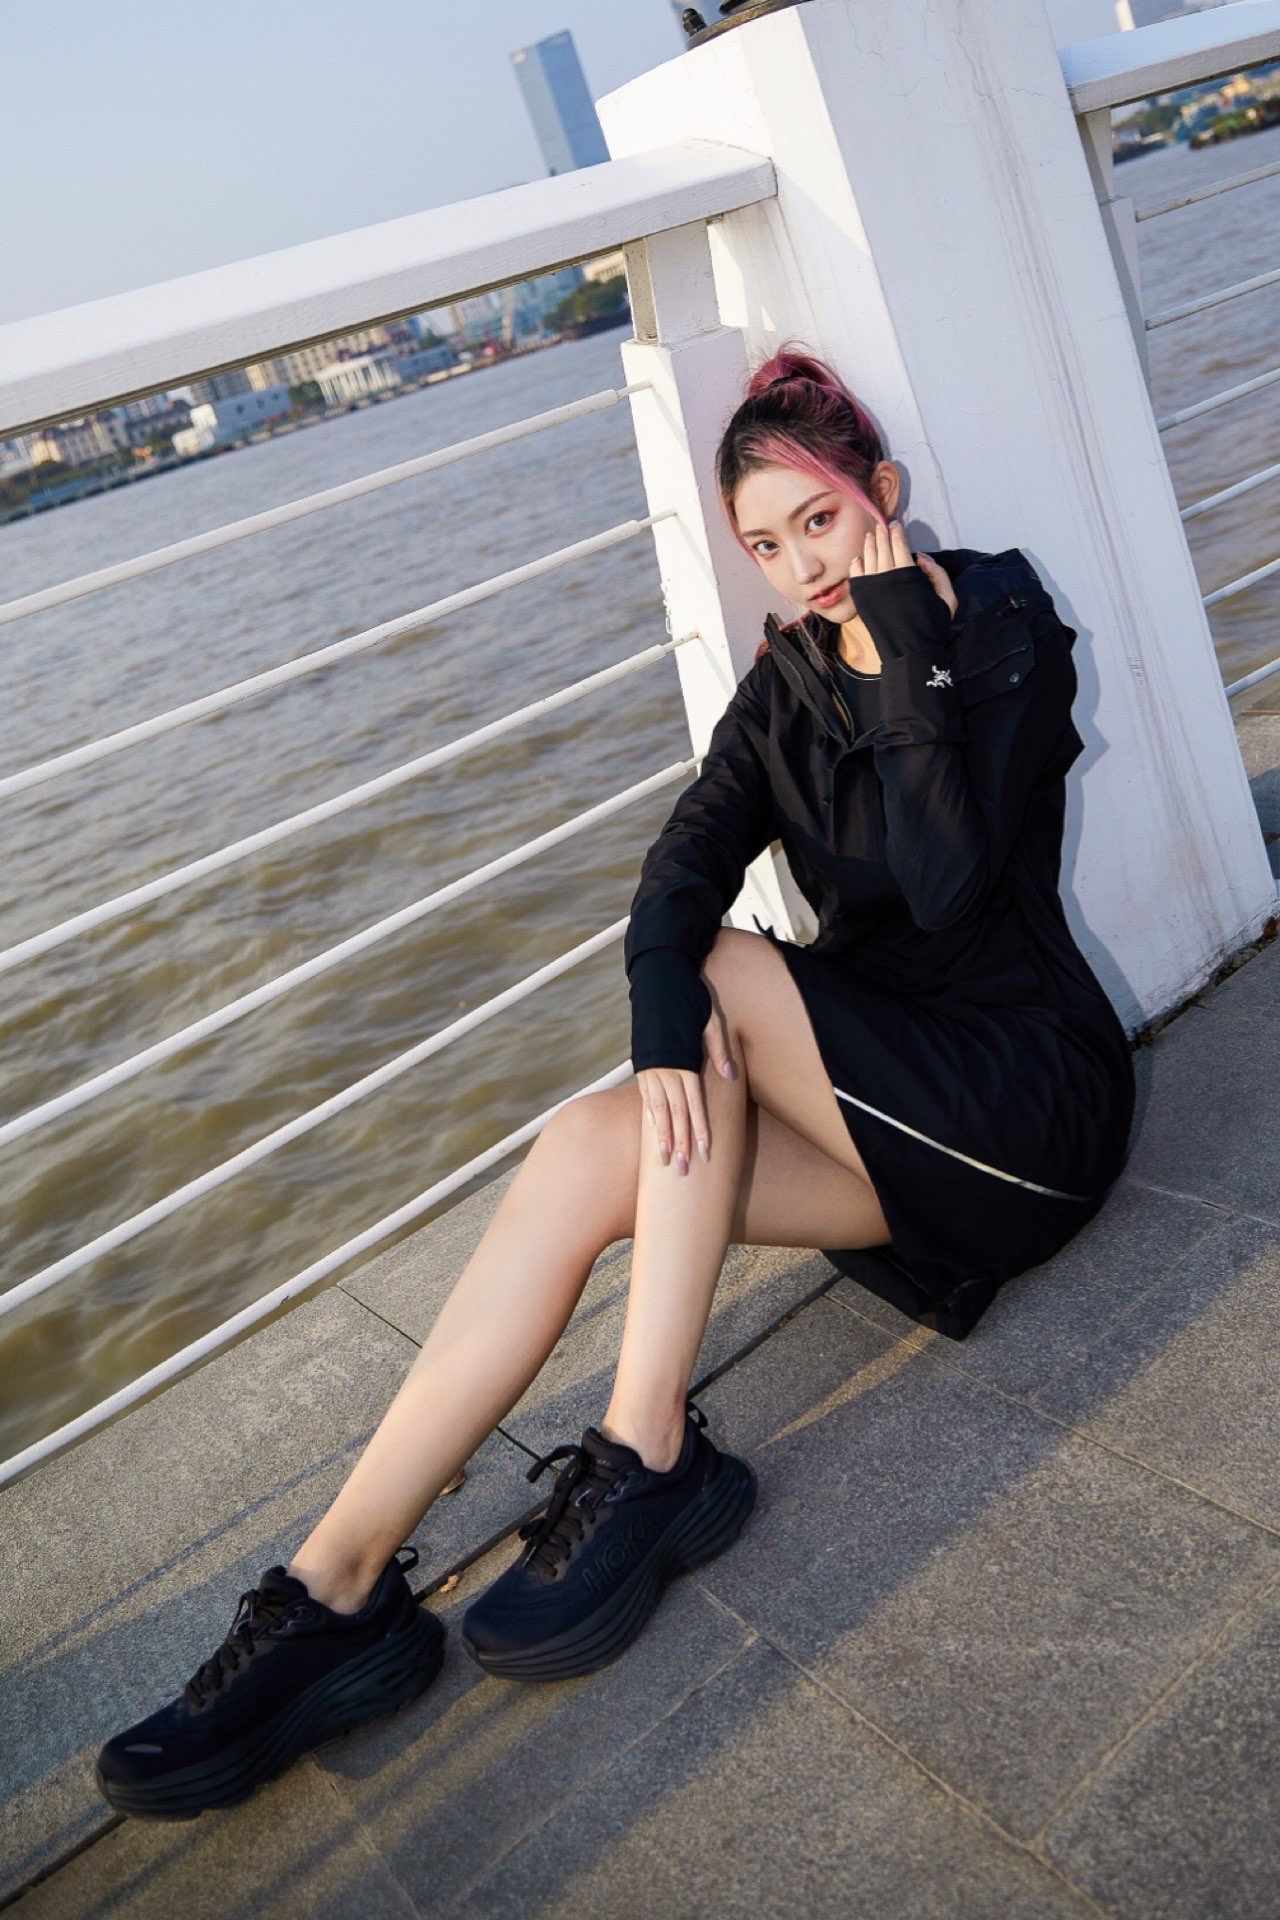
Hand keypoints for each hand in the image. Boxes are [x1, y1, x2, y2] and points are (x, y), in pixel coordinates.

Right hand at [636, 995, 736, 1173]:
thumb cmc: (689, 996)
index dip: (698, 1130)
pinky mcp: (641, 1063)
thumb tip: (729, 1076)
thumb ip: (718, 1050)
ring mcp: (650, 1067)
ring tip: (663, 1161)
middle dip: (678, 1143)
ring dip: (660, 1136)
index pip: (693, 1104)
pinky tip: (652, 1130)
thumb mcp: (711, 1019)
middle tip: (681, 1171)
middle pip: (674, 1114)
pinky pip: (645, 1095)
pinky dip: (649, 1114)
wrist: (658, 977)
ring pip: (656, 1109)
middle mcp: (664, 1068)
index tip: (703, 1153)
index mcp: (683, 1061)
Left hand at [848, 520, 957, 618]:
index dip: (897, 532)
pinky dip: (856, 564)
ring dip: (869, 545)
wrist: (909, 651)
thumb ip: (937, 574)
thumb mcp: (947, 599)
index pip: (899, 545)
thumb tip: (920, 556)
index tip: (895, 525)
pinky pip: (856, 575)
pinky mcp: (862, 598)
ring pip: (868, 558)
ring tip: (870, 536)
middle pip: (882, 548)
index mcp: (908, 574)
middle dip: (882, 534)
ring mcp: (872, 587)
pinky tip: (858, 558)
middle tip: (881, 525)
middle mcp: (887, 576)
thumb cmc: (931, 625)